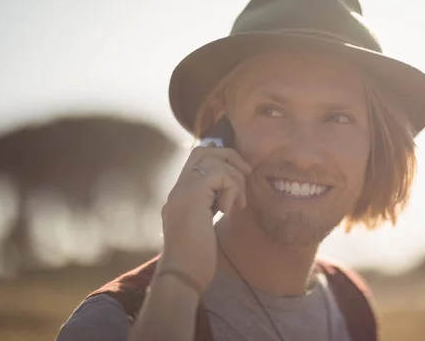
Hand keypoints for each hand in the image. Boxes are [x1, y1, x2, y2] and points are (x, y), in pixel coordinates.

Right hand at [158, 144, 251, 291]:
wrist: (182, 274)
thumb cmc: (195, 259)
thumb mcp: (204, 226)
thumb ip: (210, 207)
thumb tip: (227, 195)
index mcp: (180, 194)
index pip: (197, 160)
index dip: (220, 160)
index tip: (238, 177)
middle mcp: (178, 188)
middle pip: (203, 150)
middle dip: (229, 157)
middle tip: (246, 174)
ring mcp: (183, 189)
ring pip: (214, 159)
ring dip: (235, 178)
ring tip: (238, 205)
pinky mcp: (192, 194)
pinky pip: (220, 174)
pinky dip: (231, 189)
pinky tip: (227, 211)